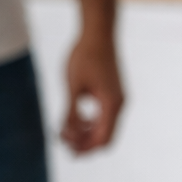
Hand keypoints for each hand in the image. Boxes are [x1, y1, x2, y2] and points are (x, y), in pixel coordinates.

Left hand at [61, 32, 123, 152]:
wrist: (98, 33)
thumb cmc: (84, 56)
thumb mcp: (73, 87)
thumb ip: (71, 112)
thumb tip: (68, 134)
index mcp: (111, 104)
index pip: (102, 139)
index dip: (85, 148)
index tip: (67, 148)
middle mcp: (119, 104)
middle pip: (105, 137)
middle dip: (85, 144)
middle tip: (63, 142)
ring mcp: (118, 98)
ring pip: (105, 127)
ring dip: (86, 133)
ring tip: (65, 130)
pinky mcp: (113, 92)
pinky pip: (105, 116)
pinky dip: (91, 122)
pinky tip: (75, 118)